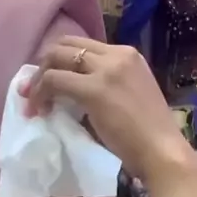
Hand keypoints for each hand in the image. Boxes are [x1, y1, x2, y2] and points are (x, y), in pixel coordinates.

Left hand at [20, 37, 195, 182]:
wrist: (162, 151)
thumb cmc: (148, 135)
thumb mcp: (129, 96)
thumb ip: (106, 85)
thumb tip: (75, 91)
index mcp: (128, 55)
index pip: (84, 46)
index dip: (60, 62)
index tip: (50, 83)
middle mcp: (117, 55)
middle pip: (66, 45)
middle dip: (44, 65)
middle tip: (34, 91)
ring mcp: (106, 70)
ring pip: (56, 57)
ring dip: (39, 79)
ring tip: (34, 102)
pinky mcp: (94, 89)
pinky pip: (55, 80)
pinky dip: (41, 93)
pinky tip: (39, 111)